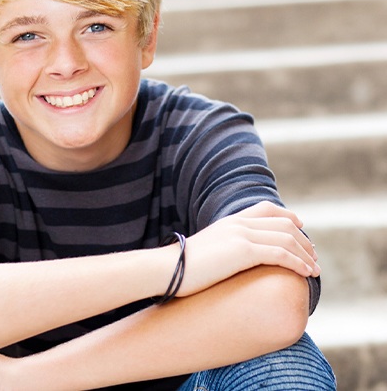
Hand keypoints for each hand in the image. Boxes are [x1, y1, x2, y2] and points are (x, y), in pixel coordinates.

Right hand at [175, 201, 318, 296]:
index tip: (301, 230)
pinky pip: (280, 254)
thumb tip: (226, 260)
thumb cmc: (181, 267)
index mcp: (229, 220)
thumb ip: (221, 249)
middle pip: (283, 223)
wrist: (166, 269)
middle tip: (314, 256)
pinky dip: (298, 263)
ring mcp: (241, 235)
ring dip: (306, 254)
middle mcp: (238, 223)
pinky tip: (307, 274)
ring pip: (286, 238)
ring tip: (315, 269)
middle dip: (303, 240)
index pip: (266, 208)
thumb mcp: (205, 251)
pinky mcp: (243, 251)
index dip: (288, 217)